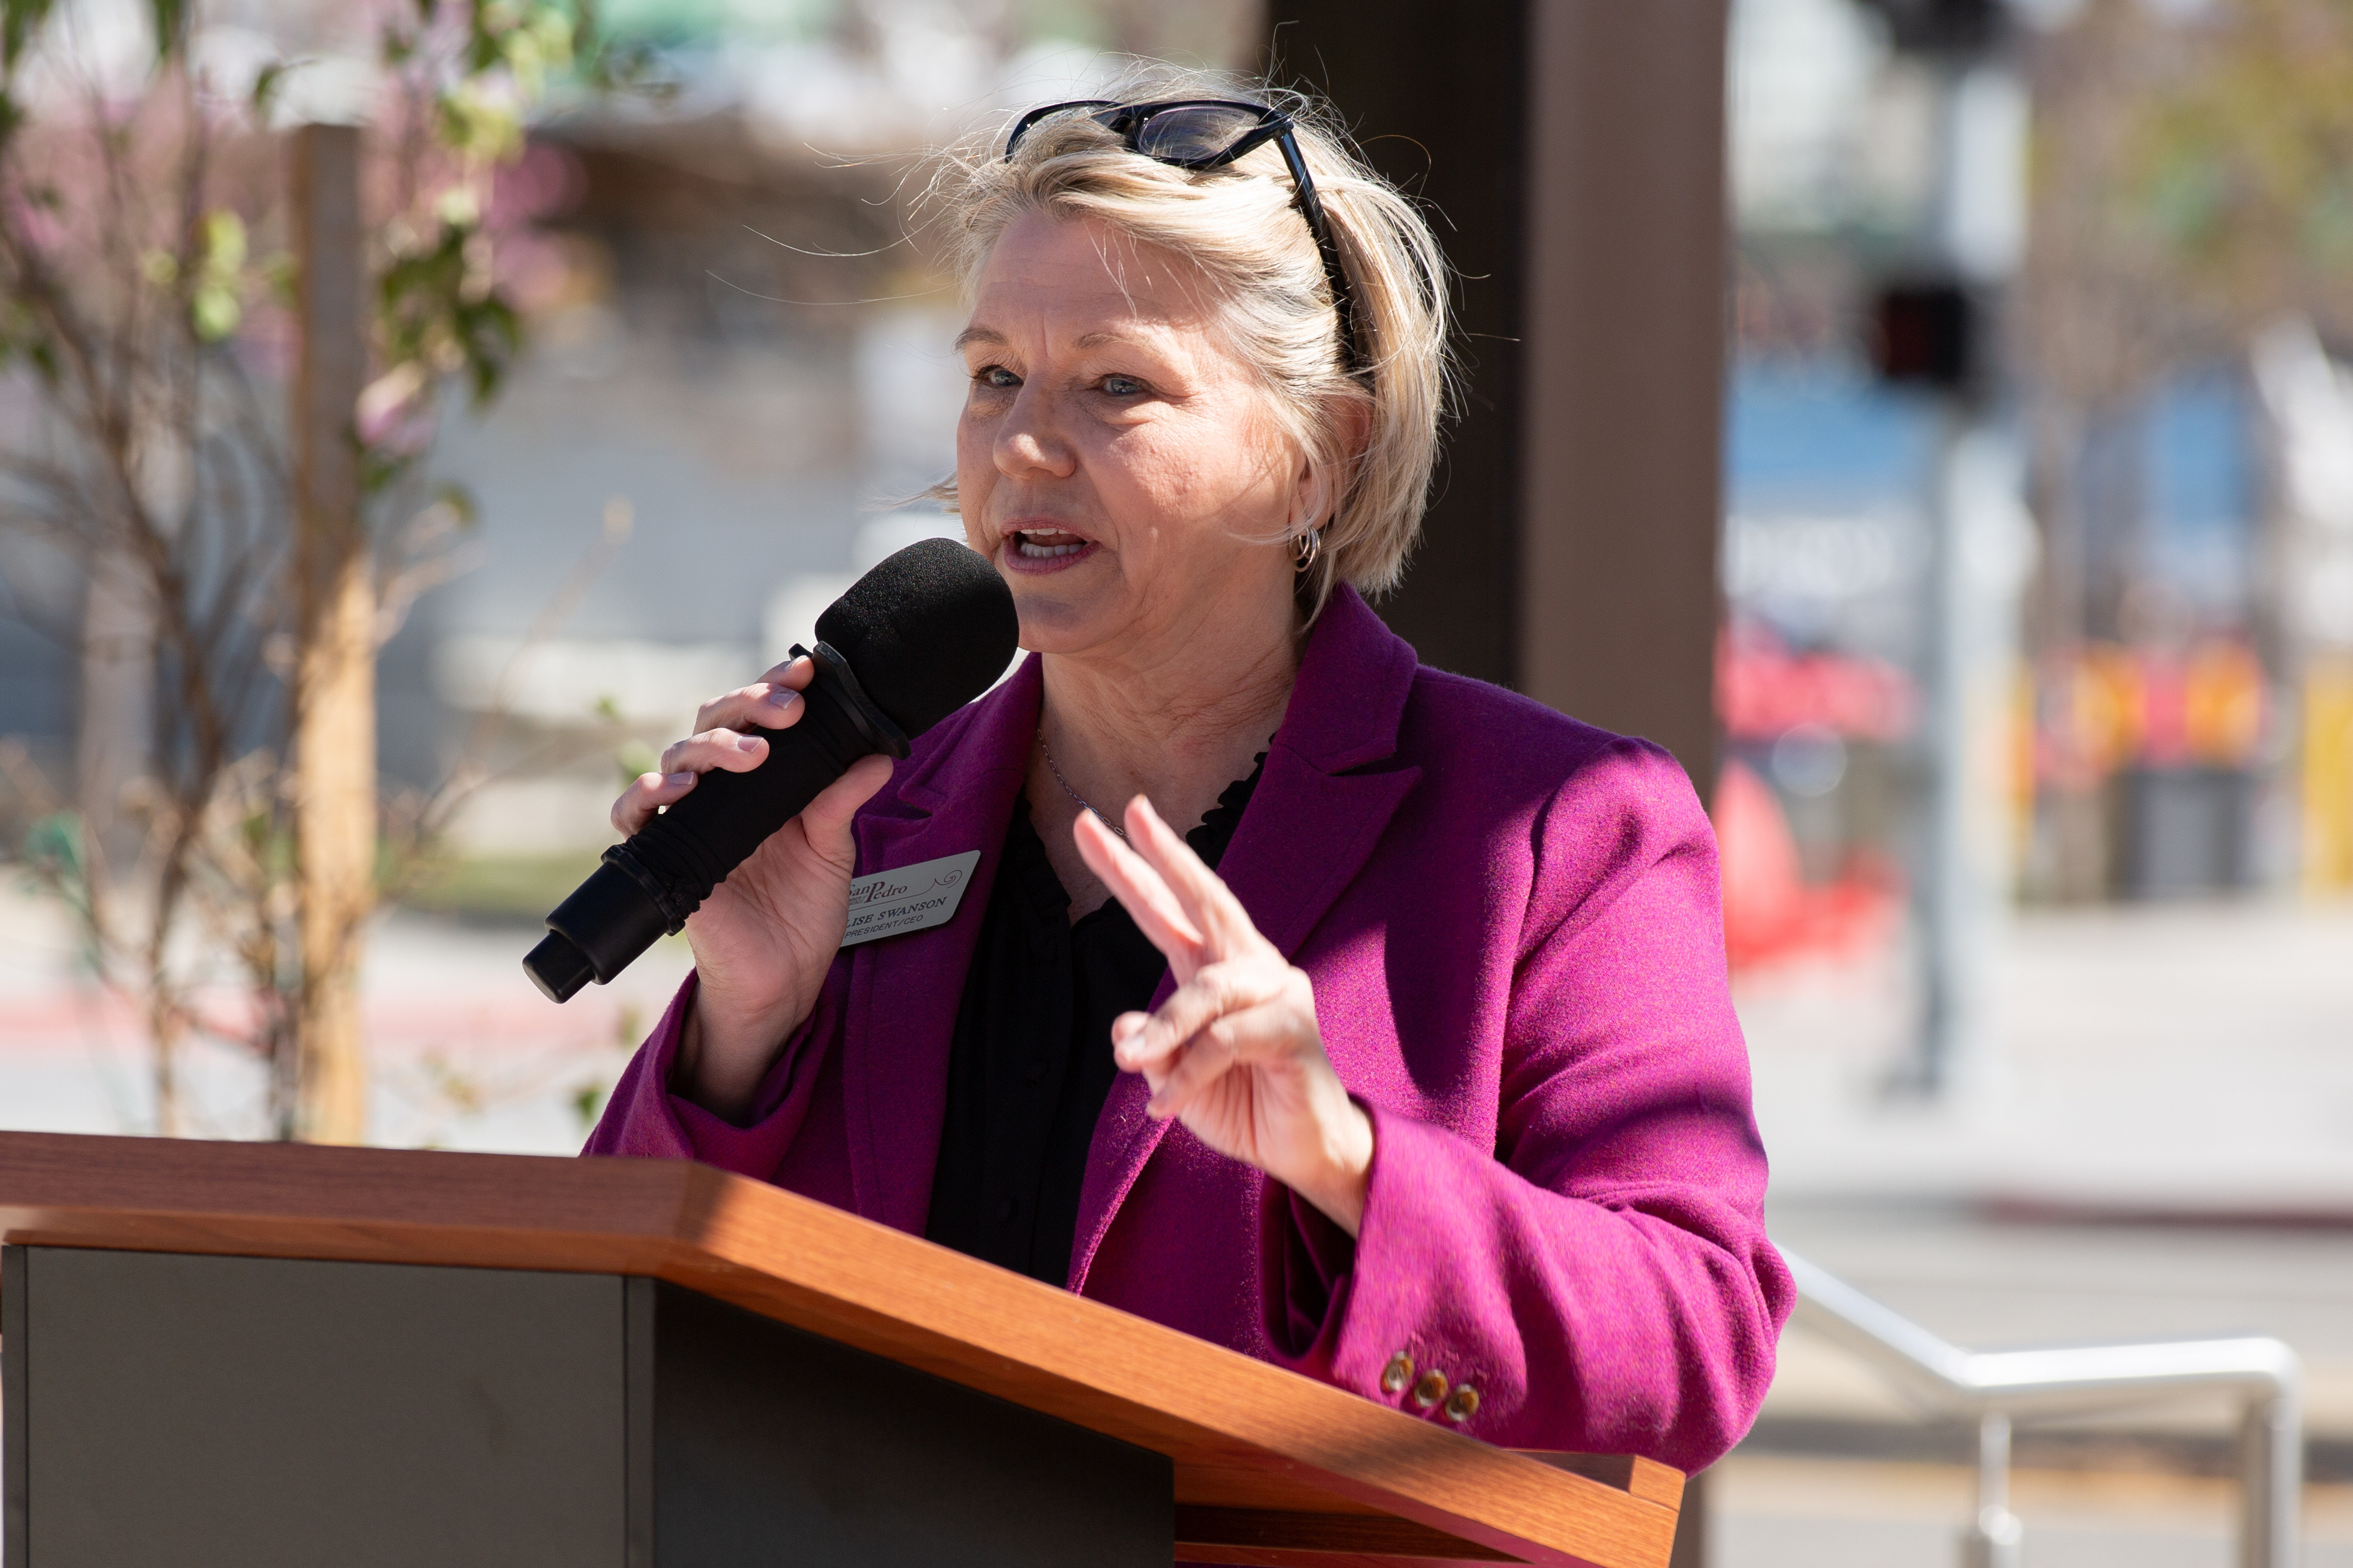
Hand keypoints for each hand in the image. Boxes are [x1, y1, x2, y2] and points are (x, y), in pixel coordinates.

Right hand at [611, 655, 894, 1120]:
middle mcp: (722, 791)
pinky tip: (676, 789)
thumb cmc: (803, 913)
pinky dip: (645, 794)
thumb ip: (843, 800)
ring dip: (712, 746)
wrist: (783, 981)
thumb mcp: (833, 851)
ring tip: (754, 756)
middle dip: (749, 704)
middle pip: (714, 722)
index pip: (759, 716)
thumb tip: (878, 755)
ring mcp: (690, 820)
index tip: (809, 670)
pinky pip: (633, 814)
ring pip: (678, 756)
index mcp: (764, 780)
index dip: (776, 686)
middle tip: (788, 709)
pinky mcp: (664, 856)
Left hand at [1074, 797, 1373, 1234]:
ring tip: (1131, 1062)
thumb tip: (1125, 1029)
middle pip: (1206, 901)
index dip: (1137, 869)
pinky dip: (1189, 1072)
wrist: (1302, 1152)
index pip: (1172, 911)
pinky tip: (1164, 1106)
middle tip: (1129, 813)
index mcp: (1217, 971)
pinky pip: (1227, 1038)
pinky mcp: (1294, 1029)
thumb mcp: (1173, 1076)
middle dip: (1164, 857)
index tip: (1097, 824)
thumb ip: (1151, 1045)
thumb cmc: (1242, 1103)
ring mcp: (1278, 993)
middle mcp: (1249, 968)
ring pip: (1207, 986)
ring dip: (1165, 1027)